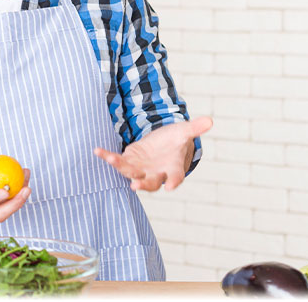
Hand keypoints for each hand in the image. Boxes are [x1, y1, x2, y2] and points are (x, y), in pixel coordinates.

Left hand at [93, 116, 212, 191]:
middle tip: (136, 187)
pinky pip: (117, 162)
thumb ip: (194, 128)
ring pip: (130, 173)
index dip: (173, 182)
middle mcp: (156, 173)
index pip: (175, 178)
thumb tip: (209, 120)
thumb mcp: (184, 132)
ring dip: (120, 167)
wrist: (163, 144)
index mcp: (173, 169)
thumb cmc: (176, 141)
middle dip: (143, 184)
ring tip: (111, 160)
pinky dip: (107, 157)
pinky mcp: (128, 161)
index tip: (170, 186)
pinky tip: (97, 151)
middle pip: (149, 182)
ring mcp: (140, 169)